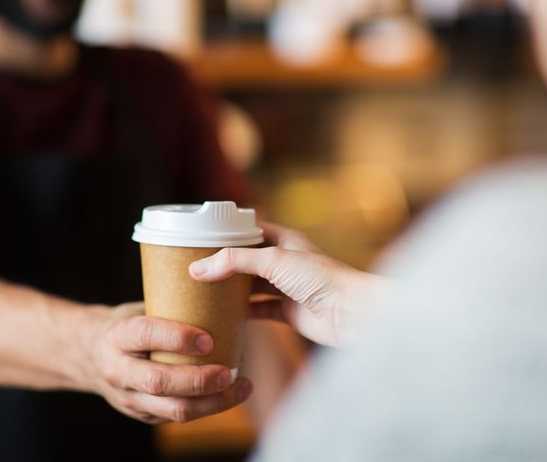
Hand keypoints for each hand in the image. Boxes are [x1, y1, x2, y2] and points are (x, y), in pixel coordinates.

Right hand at [89, 303, 252, 423]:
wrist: (88, 355)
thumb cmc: (126, 325)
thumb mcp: (138, 310)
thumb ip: (171, 309)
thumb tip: (223, 296)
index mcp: (117, 336)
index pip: (145, 335)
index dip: (177, 337)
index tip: (208, 339)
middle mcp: (119, 370)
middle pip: (159, 381)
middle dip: (198, 380)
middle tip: (229, 372)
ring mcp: (129, 397)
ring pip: (173, 409)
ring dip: (212, 402)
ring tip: (241, 387)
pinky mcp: (142, 414)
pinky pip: (178, 417)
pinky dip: (208, 406)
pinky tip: (229, 393)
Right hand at [189, 222, 383, 346]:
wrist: (351, 313)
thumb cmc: (322, 278)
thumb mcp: (273, 260)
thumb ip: (235, 262)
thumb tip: (198, 268)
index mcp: (285, 239)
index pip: (250, 230)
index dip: (228, 232)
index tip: (201, 238)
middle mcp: (285, 262)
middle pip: (247, 260)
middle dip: (224, 264)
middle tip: (196, 267)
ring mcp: (286, 288)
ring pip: (251, 287)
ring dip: (231, 290)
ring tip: (203, 291)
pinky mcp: (288, 312)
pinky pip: (259, 311)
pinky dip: (242, 314)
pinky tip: (223, 316)